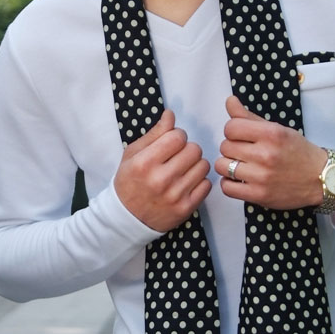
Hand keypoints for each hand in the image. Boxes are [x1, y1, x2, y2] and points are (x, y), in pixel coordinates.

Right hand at [114, 110, 210, 231]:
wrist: (127, 218)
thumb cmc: (129, 182)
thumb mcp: (133, 155)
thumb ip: (154, 134)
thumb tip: (171, 114)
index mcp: (145, 163)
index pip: (178, 137)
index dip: (177, 136)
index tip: (172, 143)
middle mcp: (161, 179)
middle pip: (194, 150)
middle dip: (188, 149)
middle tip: (179, 157)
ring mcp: (175, 195)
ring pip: (203, 166)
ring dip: (195, 164)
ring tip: (183, 169)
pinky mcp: (186, 208)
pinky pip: (207, 185)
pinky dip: (199, 182)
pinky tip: (187, 183)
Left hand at [214, 96, 328, 209]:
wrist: (320, 179)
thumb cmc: (298, 152)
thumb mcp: (278, 129)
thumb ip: (250, 117)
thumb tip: (229, 101)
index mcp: (271, 134)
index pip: (231, 127)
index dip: (233, 131)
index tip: (241, 136)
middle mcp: (266, 154)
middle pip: (225, 146)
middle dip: (231, 148)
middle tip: (244, 152)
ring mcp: (262, 177)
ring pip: (222, 166)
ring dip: (227, 165)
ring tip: (240, 166)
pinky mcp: (259, 195)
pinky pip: (227, 188)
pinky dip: (229, 183)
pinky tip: (238, 180)